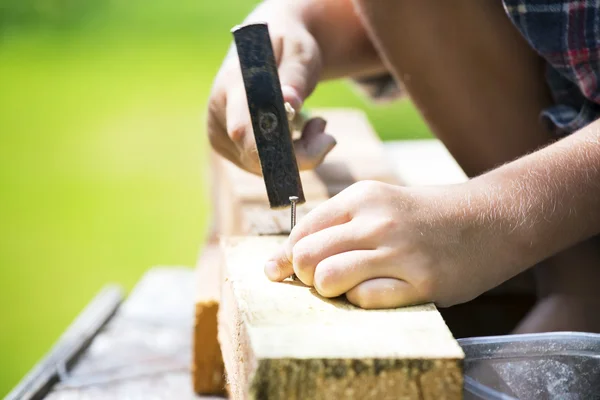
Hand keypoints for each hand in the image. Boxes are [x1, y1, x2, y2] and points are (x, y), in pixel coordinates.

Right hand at [206, 3, 336, 174]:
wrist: (267, 50)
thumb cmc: (287, 47)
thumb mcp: (299, 52)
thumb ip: (295, 75)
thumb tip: (290, 101)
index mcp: (231, 84)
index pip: (243, 127)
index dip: (275, 143)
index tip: (316, 131)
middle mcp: (218, 113)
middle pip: (255, 155)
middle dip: (300, 153)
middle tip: (327, 132)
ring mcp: (220, 135)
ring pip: (263, 167)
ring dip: (300, 154)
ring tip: (317, 124)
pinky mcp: (230, 150)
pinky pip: (264, 168)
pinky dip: (290, 157)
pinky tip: (302, 133)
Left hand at [264, 180, 510, 308]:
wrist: (493, 218)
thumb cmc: (427, 216)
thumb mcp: (382, 203)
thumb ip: (339, 225)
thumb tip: (288, 257)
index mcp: (362, 197)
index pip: (301, 232)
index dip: (284, 257)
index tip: (278, 272)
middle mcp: (376, 220)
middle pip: (306, 258)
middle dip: (303, 276)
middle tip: (319, 280)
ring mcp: (399, 251)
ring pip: (328, 278)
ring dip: (329, 290)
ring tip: (346, 287)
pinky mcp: (422, 281)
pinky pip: (365, 299)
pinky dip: (361, 301)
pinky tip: (376, 291)